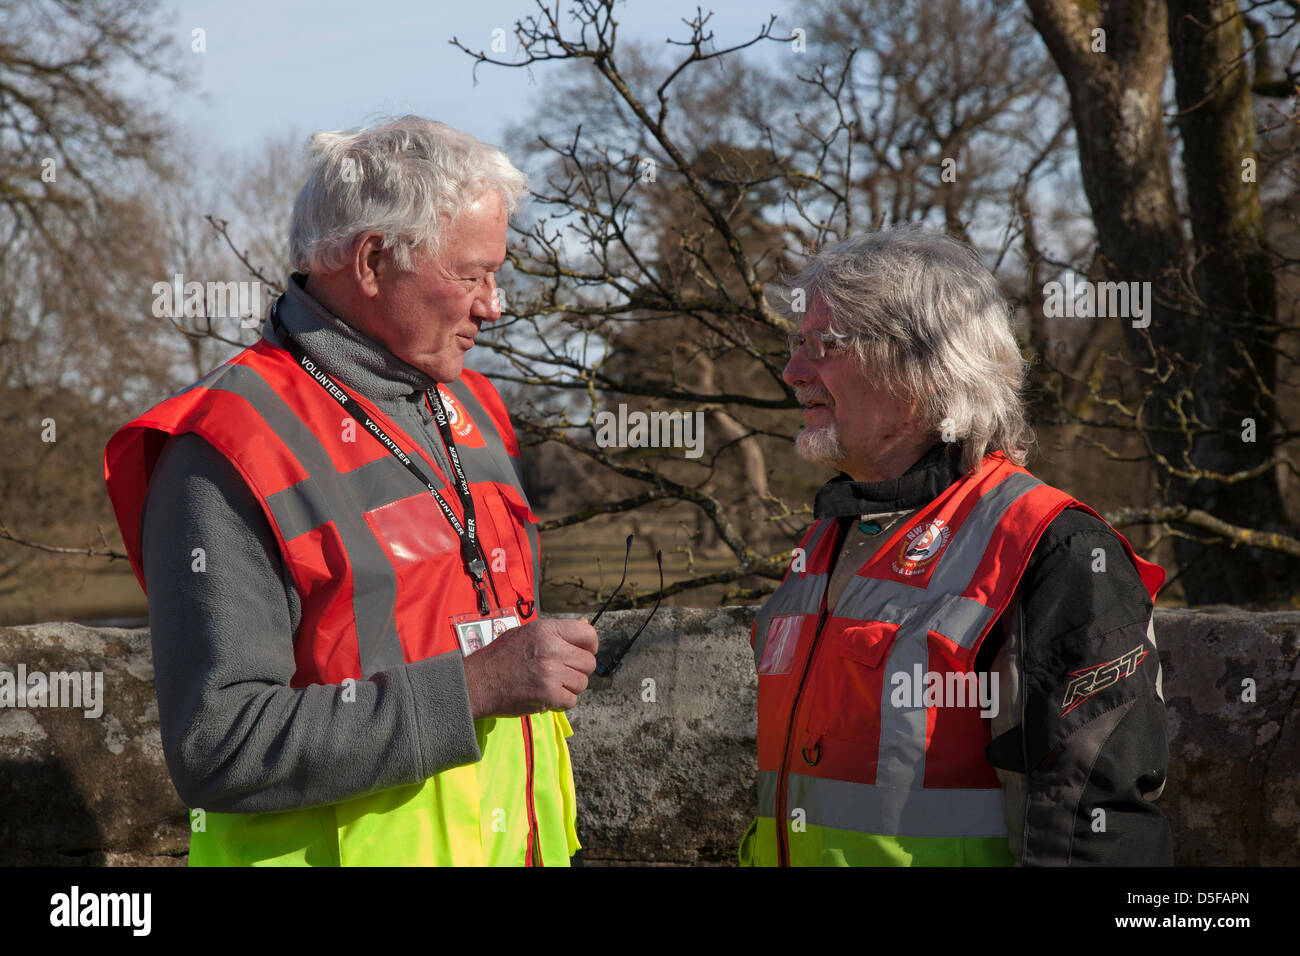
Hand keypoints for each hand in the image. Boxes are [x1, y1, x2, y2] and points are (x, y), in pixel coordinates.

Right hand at [462, 618, 598, 718]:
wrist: (475, 682)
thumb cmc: (499, 657)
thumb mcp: (526, 633)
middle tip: (561, 675)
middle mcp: (551, 649)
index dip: (589, 647)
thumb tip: (586, 626)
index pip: (588, 635)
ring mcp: (550, 672)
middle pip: (588, 663)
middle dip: (578, 671)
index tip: (581, 654)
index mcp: (546, 630)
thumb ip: (556, 632)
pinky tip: (546, 697)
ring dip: (569, 688)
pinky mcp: (547, 694)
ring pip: (581, 683)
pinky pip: (571, 701)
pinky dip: (561, 703)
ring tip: (550, 685)